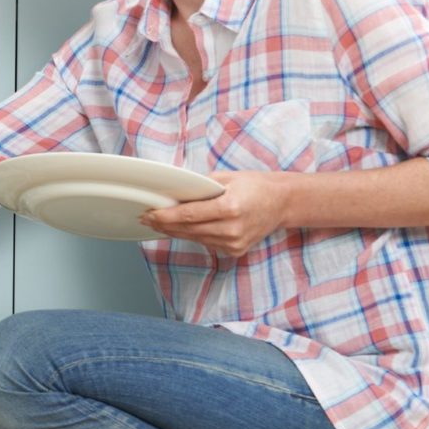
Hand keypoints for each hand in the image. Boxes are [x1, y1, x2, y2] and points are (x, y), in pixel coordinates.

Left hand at [139, 171, 293, 256]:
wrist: (283, 203)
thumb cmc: (256, 186)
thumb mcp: (227, 178)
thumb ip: (201, 186)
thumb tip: (174, 192)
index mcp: (230, 208)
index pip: (189, 215)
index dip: (166, 216)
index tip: (149, 213)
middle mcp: (232, 229)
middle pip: (188, 230)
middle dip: (164, 225)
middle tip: (146, 218)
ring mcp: (234, 243)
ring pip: (195, 239)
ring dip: (174, 232)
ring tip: (158, 224)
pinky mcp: (235, 251)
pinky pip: (206, 243)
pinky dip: (193, 236)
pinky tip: (180, 229)